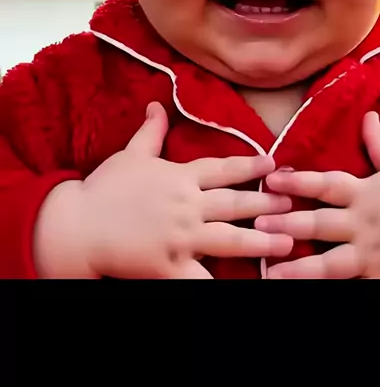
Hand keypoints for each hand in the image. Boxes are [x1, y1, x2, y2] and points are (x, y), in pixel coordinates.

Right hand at [34, 101, 292, 278]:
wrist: (76, 226)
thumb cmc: (103, 189)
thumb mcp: (130, 155)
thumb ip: (150, 132)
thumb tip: (157, 104)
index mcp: (179, 176)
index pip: (223, 168)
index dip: (251, 165)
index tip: (274, 163)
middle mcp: (186, 204)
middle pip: (235, 203)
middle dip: (267, 203)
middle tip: (294, 204)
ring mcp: (180, 236)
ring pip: (230, 239)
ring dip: (261, 240)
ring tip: (287, 242)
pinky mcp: (169, 266)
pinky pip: (202, 278)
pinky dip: (221, 281)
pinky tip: (245, 283)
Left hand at [256, 112, 379, 278]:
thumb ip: (379, 143)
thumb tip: (367, 115)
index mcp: (366, 193)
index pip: (327, 184)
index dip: (298, 181)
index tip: (271, 179)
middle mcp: (365, 223)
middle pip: (321, 223)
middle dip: (288, 224)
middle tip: (258, 225)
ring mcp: (374, 254)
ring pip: (332, 263)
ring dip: (300, 268)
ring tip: (272, 272)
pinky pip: (354, 287)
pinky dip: (335, 291)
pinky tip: (308, 294)